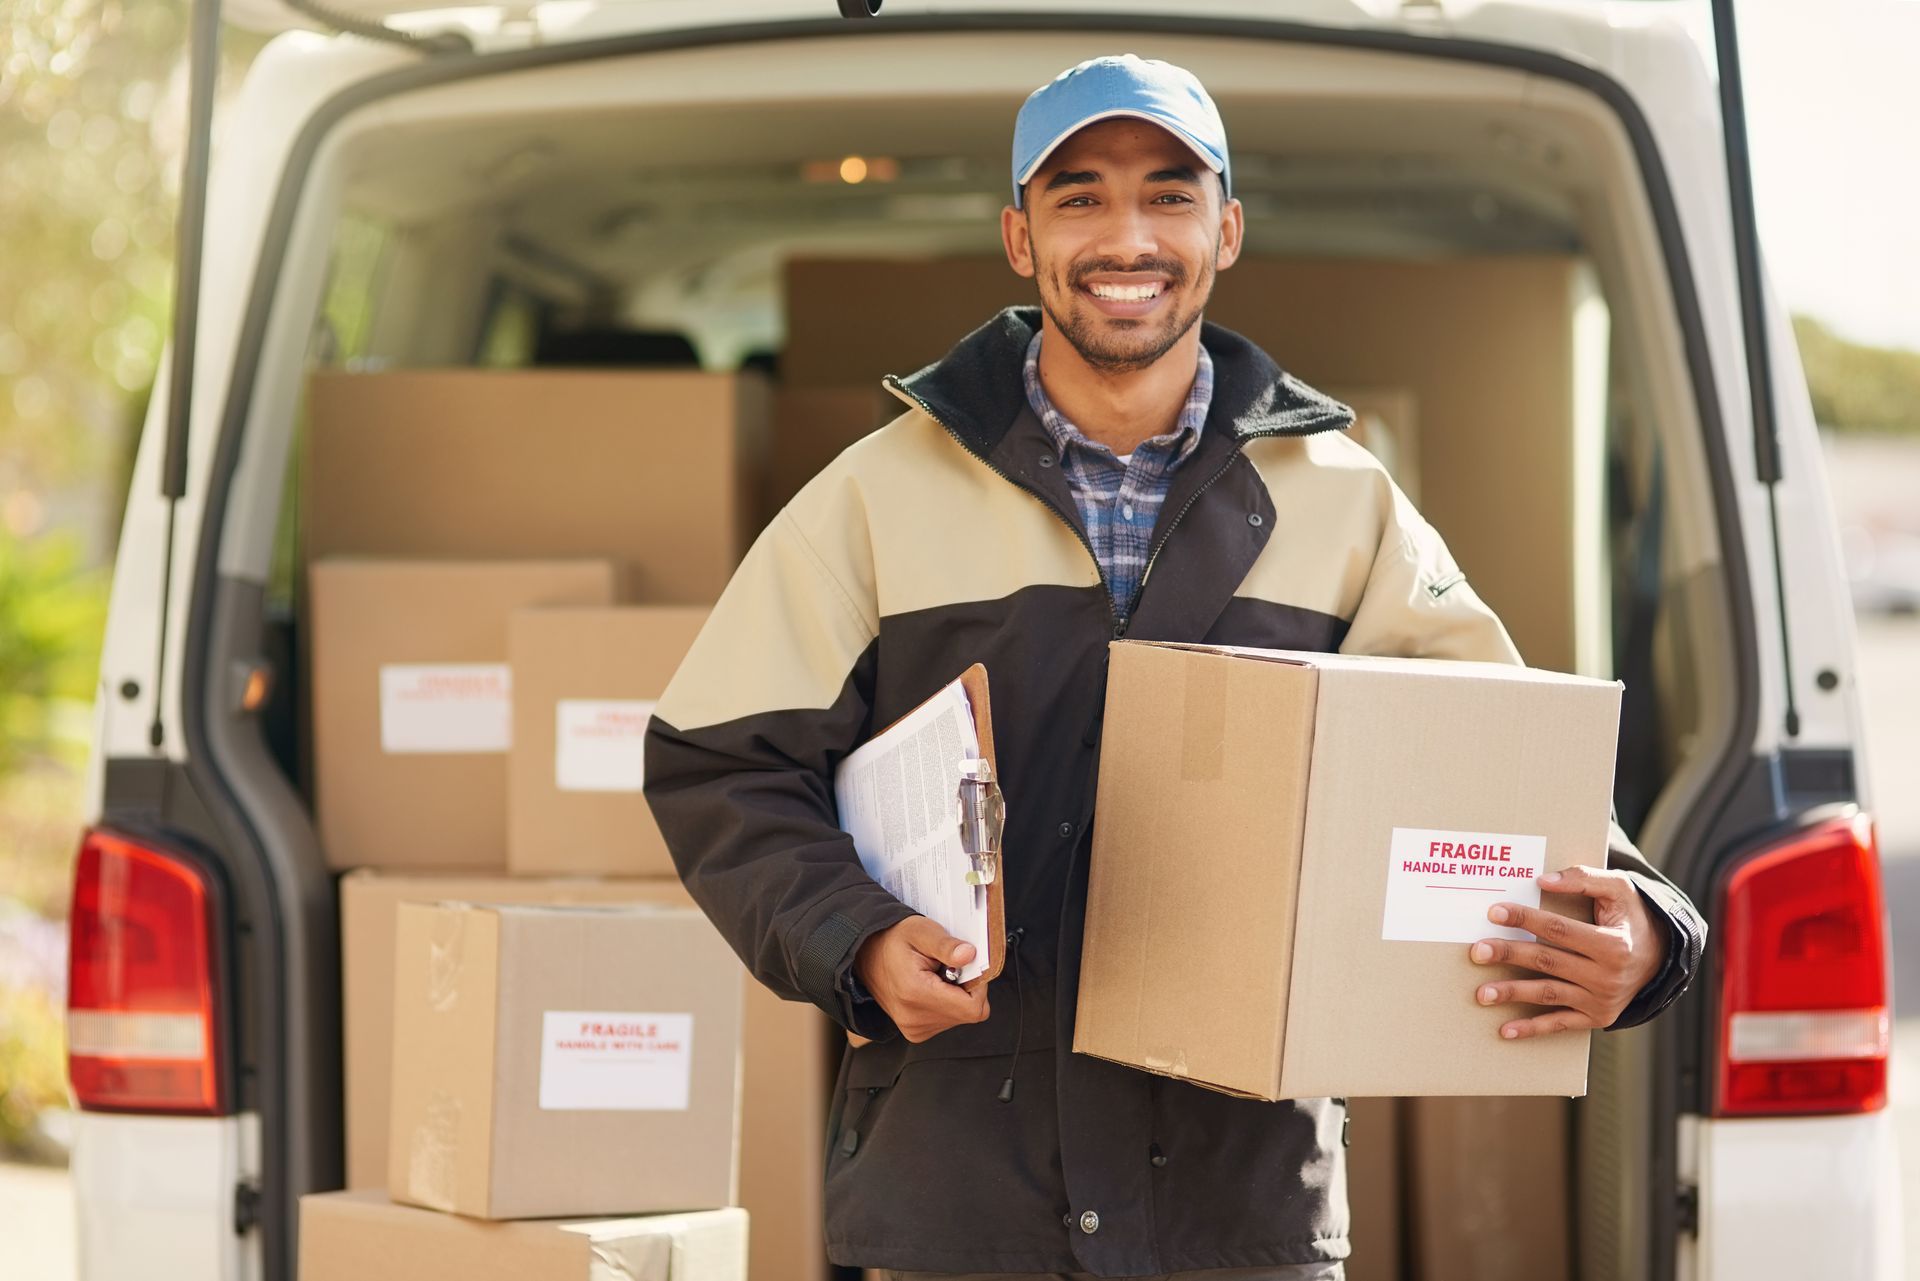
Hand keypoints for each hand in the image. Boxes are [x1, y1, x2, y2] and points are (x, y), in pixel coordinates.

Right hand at [853, 915, 989, 1042]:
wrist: (865, 956)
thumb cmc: (892, 941)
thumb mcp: (921, 931)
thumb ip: (946, 944)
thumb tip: (969, 955)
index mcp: (916, 994)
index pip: (973, 1007)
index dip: (978, 985)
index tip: (967, 968)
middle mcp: (915, 1018)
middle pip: (969, 1013)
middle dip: (967, 989)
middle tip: (948, 969)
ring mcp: (915, 1028)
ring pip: (960, 1018)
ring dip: (956, 996)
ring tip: (936, 977)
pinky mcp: (916, 1032)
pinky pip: (948, 1021)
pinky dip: (947, 1004)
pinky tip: (932, 987)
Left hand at [1468, 864, 1666, 1039]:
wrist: (1661, 957)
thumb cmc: (1630, 917)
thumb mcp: (1619, 890)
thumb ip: (1584, 878)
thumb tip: (1544, 880)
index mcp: (1612, 944)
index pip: (1558, 930)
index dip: (1525, 919)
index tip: (1494, 912)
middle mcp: (1607, 976)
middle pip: (1548, 962)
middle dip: (1510, 955)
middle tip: (1477, 951)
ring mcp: (1601, 1000)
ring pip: (1549, 994)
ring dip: (1513, 994)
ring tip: (1481, 993)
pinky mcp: (1596, 1017)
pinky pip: (1560, 1024)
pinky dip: (1532, 1029)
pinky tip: (1505, 1030)